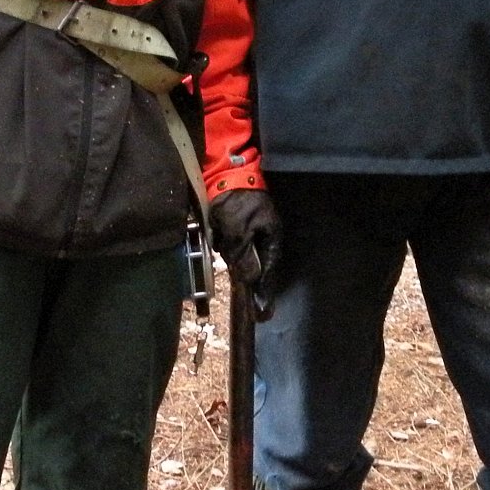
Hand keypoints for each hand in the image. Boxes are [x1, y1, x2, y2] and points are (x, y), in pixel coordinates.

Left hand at [209, 188, 280, 312]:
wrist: (226, 173)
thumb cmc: (237, 201)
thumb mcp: (239, 230)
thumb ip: (244, 256)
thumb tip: (251, 280)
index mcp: (271, 238)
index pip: (269, 273)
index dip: (265, 294)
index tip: (263, 316)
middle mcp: (264, 237)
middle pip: (251, 265)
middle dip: (237, 260)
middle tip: (226, 244)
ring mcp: (252, 232)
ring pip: (238, 254)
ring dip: (228, 247)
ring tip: (221, 229)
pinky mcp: (239, 226)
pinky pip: (230, 242)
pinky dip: (222, 237)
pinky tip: (218, 226)